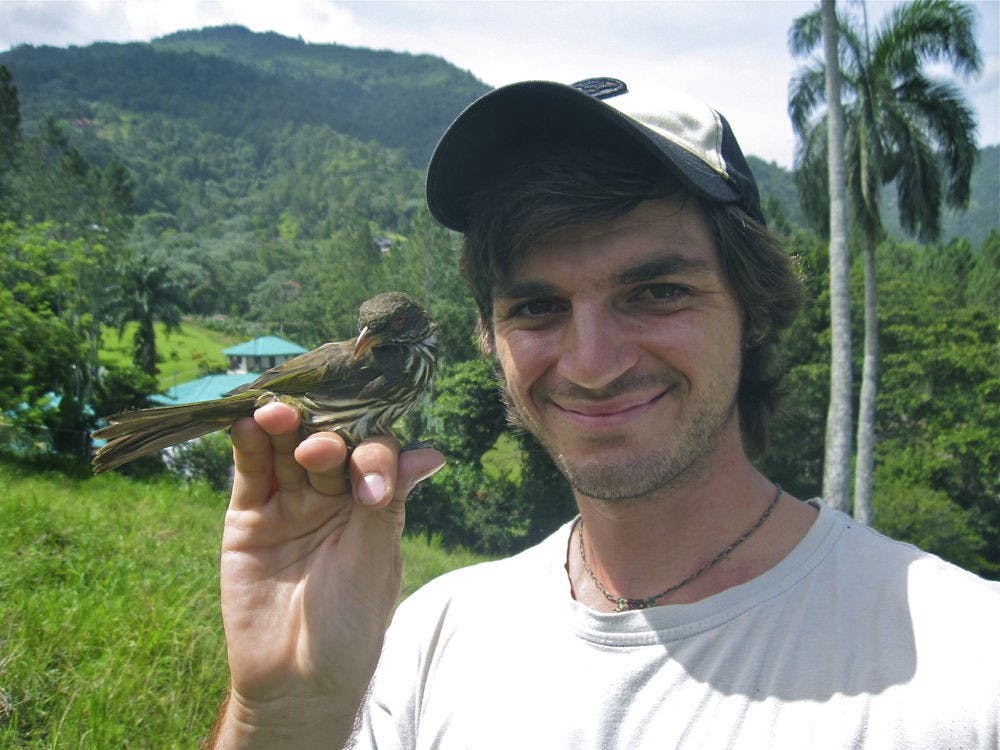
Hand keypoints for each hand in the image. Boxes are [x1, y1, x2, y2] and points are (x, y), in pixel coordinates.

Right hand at [212, 402, 443, 746]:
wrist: (296, 680)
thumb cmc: (350, 624)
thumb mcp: (374, 562)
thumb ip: (388, 504)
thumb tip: (432, 453)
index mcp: (375, 502)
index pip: (376, 458)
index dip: (372, 458)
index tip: (369, 483)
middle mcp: (334, 494)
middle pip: (330, 444)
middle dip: (326, 438)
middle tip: (320, 450)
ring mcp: (291, 500)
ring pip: (287, 449)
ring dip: (283, 426)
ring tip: (277, 413)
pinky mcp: (249, 515)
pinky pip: (250, 472)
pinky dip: (248, 445)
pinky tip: (248, 422)